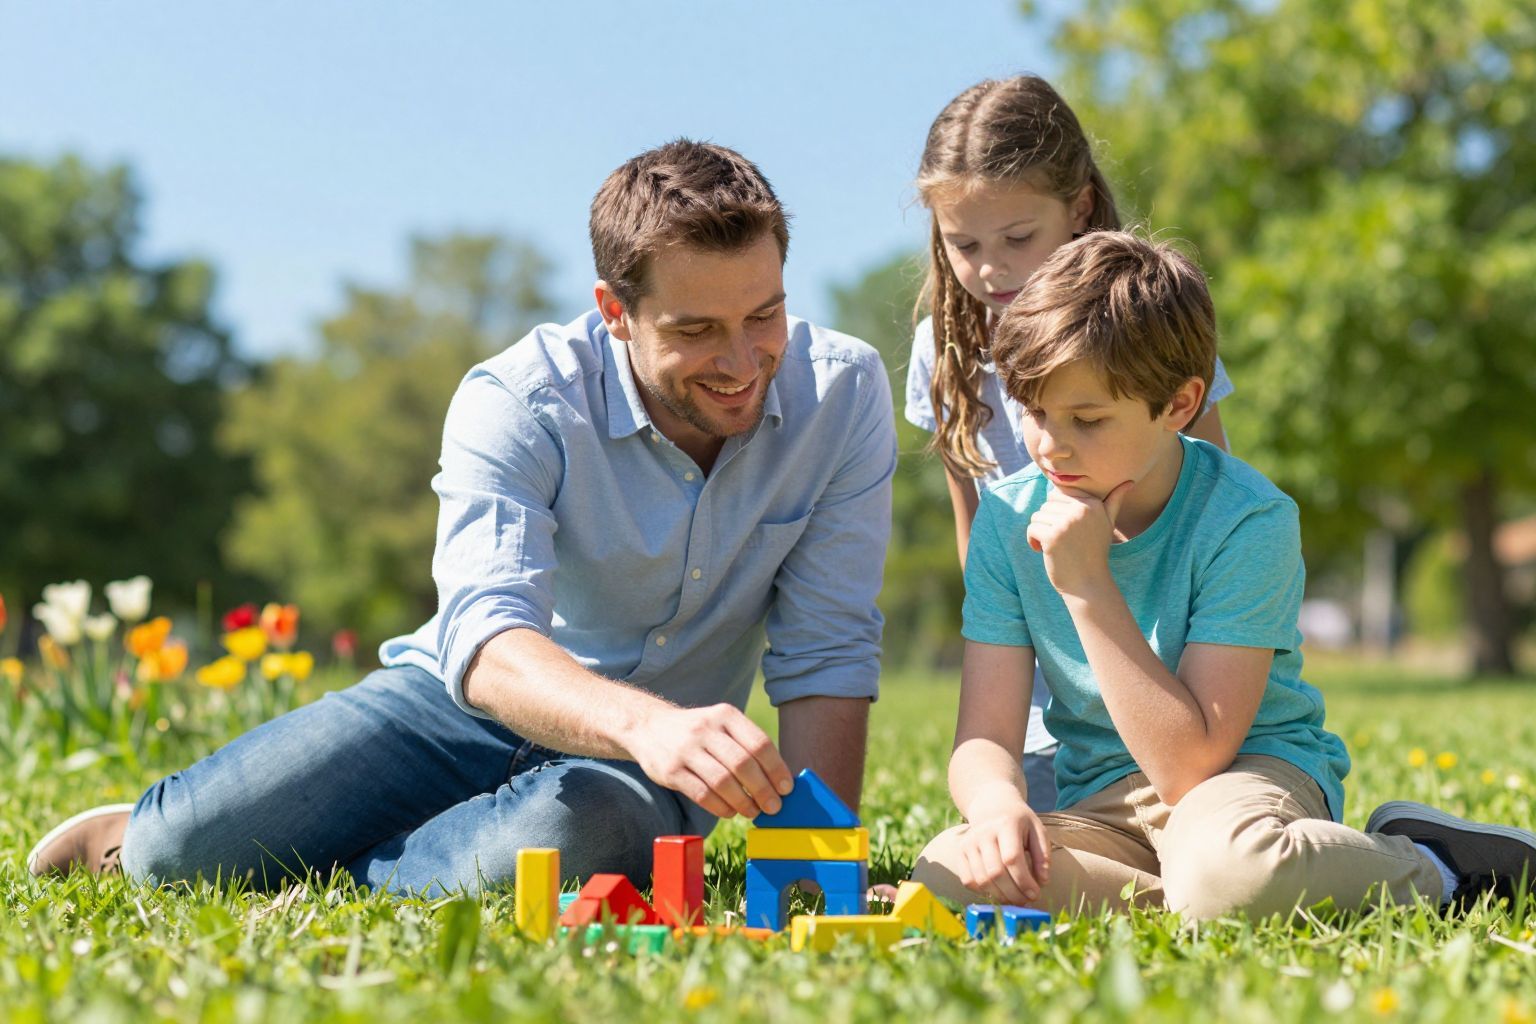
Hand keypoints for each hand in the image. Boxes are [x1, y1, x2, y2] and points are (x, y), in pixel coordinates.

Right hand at [625, 703, 794, 818]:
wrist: (648, 727)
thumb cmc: (698, 732)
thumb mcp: (721, 725)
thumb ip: (746, 745)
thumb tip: (778, 780)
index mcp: (725, 715)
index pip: (759, 743)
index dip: (777, 769)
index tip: (786, 788)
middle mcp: (706, 729)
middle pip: (743, 764)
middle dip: (763, 790)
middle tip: (774, 806)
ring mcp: (686, 750)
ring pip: (722, 782)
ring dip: (743, 802)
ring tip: (753, 811)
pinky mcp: (671, 771)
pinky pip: (702, 794)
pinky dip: (721, 807)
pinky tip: (730, 811)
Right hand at [955, 804, 1051, 904]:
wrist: (992, 806)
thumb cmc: (1019, 822)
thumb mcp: (1037, 830)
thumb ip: (1043, 855)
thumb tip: (1043, 881)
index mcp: (1006, 825)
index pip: (1012, 858)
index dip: (1024, 881)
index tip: (1036, 894)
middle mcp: (983, 833)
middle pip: (995, 872)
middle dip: (1013, 893)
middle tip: (1026, 901)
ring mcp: (969, 843)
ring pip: (982, 880)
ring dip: (1000, 896)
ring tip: (1014, 898)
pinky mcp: (960, 852)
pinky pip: (968, 880)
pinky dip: (983, 892)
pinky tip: (998, 891)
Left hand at [1026, 479, 1133, 597]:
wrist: (1088, 583)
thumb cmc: (1095, 553)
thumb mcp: (1108, 525)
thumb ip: (1114, 502)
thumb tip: (1129, 482)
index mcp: (1093, 504)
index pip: (1059, 493)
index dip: (1057, 511)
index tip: (1066, 528)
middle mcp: (1081, 510)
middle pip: (1047, 504)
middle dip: (1048, 521)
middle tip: (1060, 539)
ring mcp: (1067, 523)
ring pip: (1037, 516)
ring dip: (1040, 532)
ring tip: (1054, 546)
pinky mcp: (1053, 536)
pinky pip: (1032, 528)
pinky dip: (1033, 541)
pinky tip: (1043, 551)